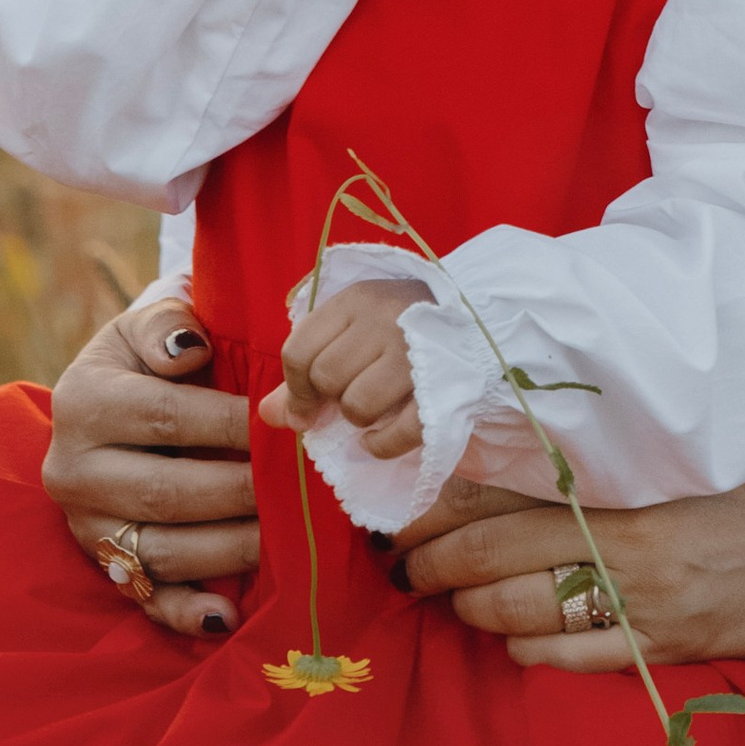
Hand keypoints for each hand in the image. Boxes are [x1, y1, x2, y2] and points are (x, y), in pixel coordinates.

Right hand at [43, 287, 259, 637]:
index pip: (163, 417)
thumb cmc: (148, 361)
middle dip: (242, 491)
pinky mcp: (108, 567)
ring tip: (290, 537)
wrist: (115, 403)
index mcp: (82, 403)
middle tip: (304, 489)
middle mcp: (72, 471)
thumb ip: (167, 325)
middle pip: (166, 492)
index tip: (288, 426)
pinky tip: (227, 614)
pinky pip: (147, 598)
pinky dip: (186, 612)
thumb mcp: (149, 326)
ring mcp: (89, 526)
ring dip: (232, 548)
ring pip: (163, 550)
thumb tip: (190, 350)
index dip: (230, 423)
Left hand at [258, 276, 424, 455]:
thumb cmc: (400, 323)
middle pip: (325, 378)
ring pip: (357, 406)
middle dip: (330, 399)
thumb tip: (269, 414)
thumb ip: (307, 366)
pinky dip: (381, 446)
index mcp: (357, 299)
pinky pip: (397, 434)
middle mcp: (384, 320)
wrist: (476, 317)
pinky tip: (380, 439)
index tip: (306, 407)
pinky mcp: (442, 388)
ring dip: (358, 419)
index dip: (295, 388)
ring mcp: (416, 353)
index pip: (298, 351)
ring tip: (373, 408)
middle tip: (347, 399)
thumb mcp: (352, 327)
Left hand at [394, 460, 744, 669]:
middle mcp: (623, 540)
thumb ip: (603, 461)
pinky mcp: (665, 649)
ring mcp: (643, 601)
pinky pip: (573, 658)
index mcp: (622, 484)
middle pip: (495, 554)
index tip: (407, 512)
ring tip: (450, 602)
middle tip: (406, 564)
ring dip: (472, 609)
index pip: (505, 491)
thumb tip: (517, 458)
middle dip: (437, 563)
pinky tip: (511, 642)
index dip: (443, 506)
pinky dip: (528, 651)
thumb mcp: (676, 458)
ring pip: (523, 611)